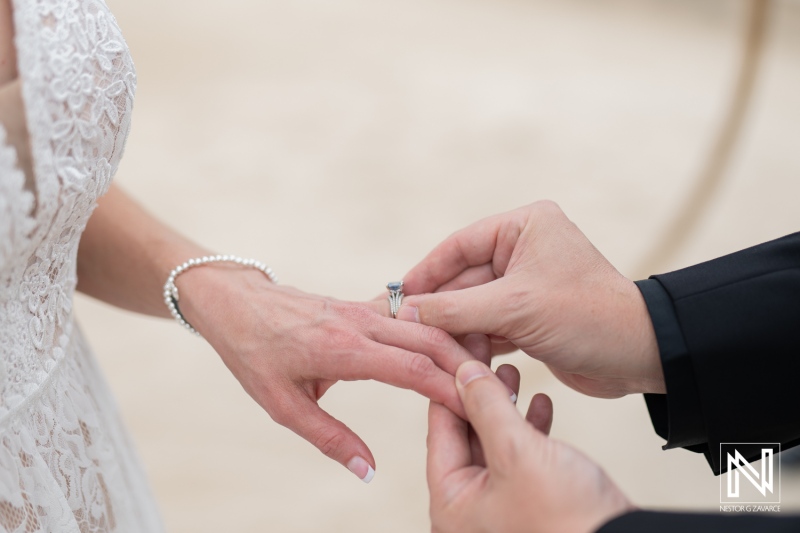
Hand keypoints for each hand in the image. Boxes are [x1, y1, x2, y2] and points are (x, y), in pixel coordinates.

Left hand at [177, 264, 475, 480]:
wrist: (234, 302)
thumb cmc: (253, 353)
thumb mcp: (283, 405)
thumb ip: (330, 438)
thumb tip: (368, 470)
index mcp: (344, 349)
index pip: (413, 369)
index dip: (450, 391)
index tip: (479, 409)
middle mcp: (361, 323)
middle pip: (432, 340)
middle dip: (467, 365)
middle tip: (496, 391)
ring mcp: (363, 309)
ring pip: (426, 324)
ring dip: (457, 345)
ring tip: (484, 371)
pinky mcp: (362, 305)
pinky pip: (410, 315)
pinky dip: (436, 330)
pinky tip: (453, 344)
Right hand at [397, 200, 662, 397]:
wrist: (640, 356)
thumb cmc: (586, 317)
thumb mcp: (514, 308)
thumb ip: (455, 309)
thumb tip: (405, 313)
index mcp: (524, 227)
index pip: (459, 245)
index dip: (425, 272)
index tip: (396, 297)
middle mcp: (524, 249)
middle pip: (463, 278)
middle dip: (438, 306)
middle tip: (402, 329)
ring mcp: (527, 284)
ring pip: (474, 305)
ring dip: (454, 327)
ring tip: (423, 348)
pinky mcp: (530, 315)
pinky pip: (490, 324)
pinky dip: (474, 340)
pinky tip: (452, 357)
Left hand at [428, 356, 633, 532]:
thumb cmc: (565, 518)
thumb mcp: (517, 452)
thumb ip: (487, 407)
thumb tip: (463, 372)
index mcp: (452, 504)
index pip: (440, 431)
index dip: (449, 385)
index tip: (457, 351)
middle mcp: (470, 509)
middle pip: (465, 435)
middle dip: (479, 392)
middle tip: (484, 353)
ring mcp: (502, 507)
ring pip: (494, 443)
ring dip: (505, 406)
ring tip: (512, 369)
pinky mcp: (532, 504)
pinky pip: (521, 458)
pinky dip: (529, 429)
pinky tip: (540, 402)